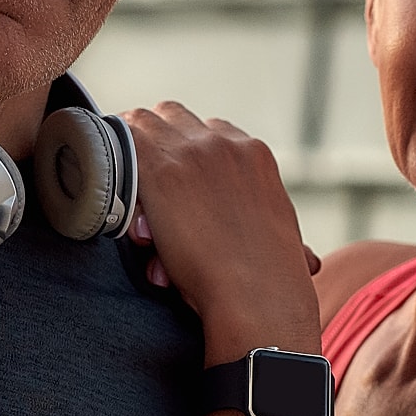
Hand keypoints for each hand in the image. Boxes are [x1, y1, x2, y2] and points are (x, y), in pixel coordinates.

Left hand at [120, 103, 321, 360]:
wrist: (258, 299)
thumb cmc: (273, 285)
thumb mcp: (285, 243)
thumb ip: (278, 234)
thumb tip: (308, 259)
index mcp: (254, 155)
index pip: (206, 131)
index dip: (182, 156)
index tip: (174, 190)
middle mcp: (223, 142)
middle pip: (168, 117)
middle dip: (151, 150)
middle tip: (144, 193)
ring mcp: (192, 151)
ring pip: (138, 124)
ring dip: (128, 160)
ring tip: (130, 205)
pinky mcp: (161, 170)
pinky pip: (117, 148)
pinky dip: (107, 170)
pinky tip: (112, 205)